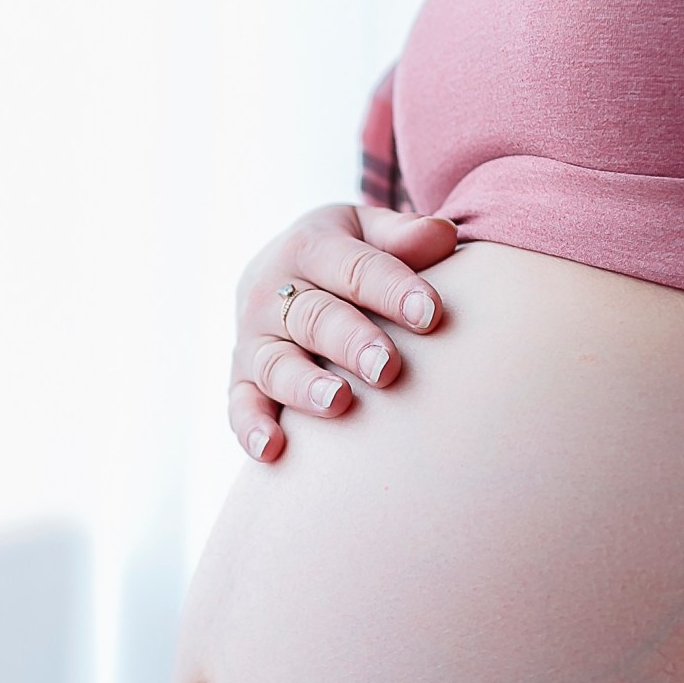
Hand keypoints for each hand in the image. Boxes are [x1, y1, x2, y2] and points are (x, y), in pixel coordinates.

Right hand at [229, 204, 457, 461]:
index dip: (392, 289)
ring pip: (275, 363)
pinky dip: (251, 427)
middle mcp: (271, 291)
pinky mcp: (241, 378)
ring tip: (338, 401)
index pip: (353, 268)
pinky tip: (271, 449)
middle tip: (387, 366)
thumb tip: (443, 236)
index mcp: (309, 247)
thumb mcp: (368, 233)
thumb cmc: (344, 257)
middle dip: (350, 342)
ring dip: (304, 385)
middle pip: (313, 318)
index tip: (430, 314)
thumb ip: (404, 236)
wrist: (279, 272)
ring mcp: (253, 339)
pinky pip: (240, 404)